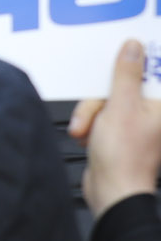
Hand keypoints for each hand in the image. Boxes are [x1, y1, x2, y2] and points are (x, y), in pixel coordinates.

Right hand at [71, 40, 160, 216]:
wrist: (111, 192)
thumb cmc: (123, 158)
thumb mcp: (120, 107)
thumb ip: (125, 75)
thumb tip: (134, 48)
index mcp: (160, 105)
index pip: (149, 70)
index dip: (130, 65)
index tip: (116, 68)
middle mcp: (152, 112)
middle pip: (120, 85)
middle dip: (99, 100)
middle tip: (96, 114)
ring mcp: (135, 122)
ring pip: (105, 99)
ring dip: (90, 114)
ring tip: (86, 131)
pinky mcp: (119, 131)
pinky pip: (100, 114)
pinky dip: (89, 123)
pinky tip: (87, 136)